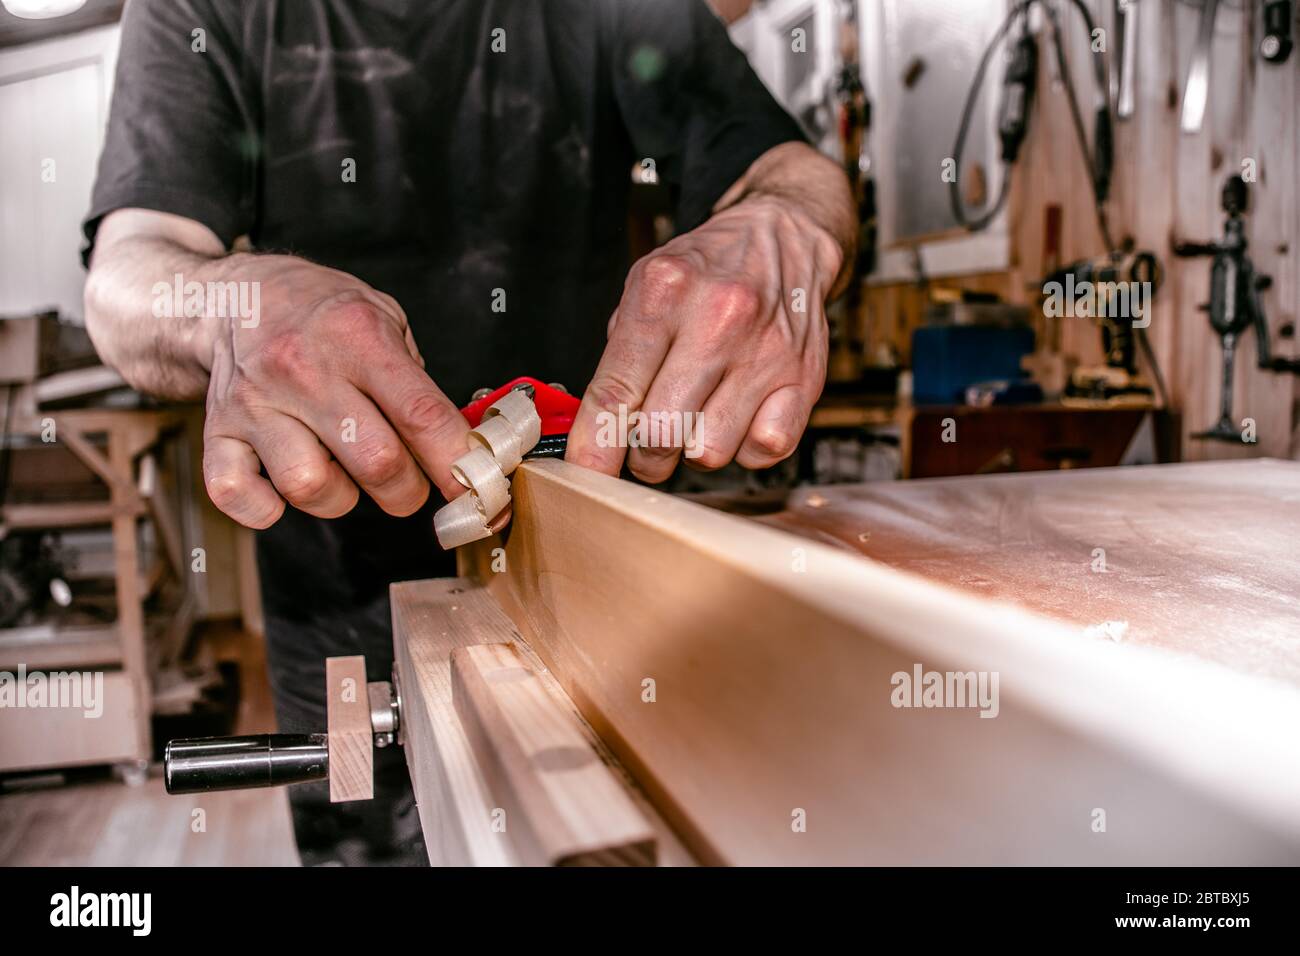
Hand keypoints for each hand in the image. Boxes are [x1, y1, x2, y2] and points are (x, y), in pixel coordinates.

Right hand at [198, 256, 470, 528]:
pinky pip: (236, 494)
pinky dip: (265, 509)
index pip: (421, 413)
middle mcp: (303, 369)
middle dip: (407, 492)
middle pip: (376, 462)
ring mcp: (256, 403)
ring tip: (343, 474)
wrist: (233, 297)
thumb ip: (419, 381)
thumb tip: (461, 447)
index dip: (456, 461)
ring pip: (311, 487)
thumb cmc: (320, 313)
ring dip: (341, 498)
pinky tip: (284, 489)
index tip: (477, 488)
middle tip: (408, 485)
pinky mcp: (218, 432)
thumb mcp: (383, 317)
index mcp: (356, 336)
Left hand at [565, 194, 842, 480]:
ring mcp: (766, 351)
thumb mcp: (646, 286)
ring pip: (710, 452)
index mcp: (666, 290)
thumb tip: (594, 433)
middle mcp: (719, 319)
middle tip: (647, 444)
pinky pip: (763, 450)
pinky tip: (740, 416)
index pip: (616, 389)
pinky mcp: (804, 378)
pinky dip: (746, 446)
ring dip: (696, 449)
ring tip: (700, 416)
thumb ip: (619, 356)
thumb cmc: (708, 269)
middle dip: (645, 454)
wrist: (784, 238)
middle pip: (661, 433)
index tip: (585, 472)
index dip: (593, 443)